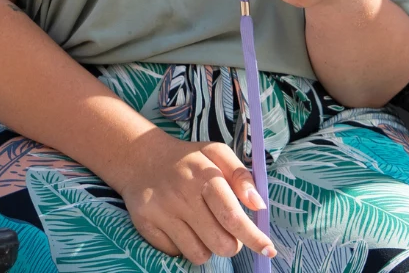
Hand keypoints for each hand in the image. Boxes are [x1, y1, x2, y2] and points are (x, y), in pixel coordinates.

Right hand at [114, 132, 275, 263]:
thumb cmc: (187, 159)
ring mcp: (161, 211)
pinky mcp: (145, 224)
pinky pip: (176, 253)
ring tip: (200, 226)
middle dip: (231, 244)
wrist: (139, 157)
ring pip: (199, 254)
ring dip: (207, 246)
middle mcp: (181, 194)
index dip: (254, 237)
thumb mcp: (216, 153)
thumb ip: (241, 176)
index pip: (232, 216)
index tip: (268, 249)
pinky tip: (179, 226)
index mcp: (203, 174)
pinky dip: (184, 245)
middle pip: (220, 243)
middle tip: (227, 231)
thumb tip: (258, 205)